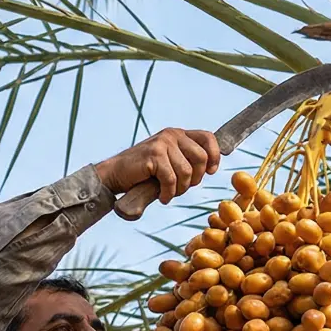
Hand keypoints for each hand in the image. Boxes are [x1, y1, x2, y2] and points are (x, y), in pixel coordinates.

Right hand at [96, 128, 221, 203]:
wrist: (116, 174)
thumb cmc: (145, 173)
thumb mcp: (171, 162)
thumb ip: (188, 160)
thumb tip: (211, 167)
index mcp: (179, 134)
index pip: (208, 137)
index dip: (214, 155)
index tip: (210, 171)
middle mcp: (172, 135)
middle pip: (201, 158)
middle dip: (195, 179)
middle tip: (181, 188)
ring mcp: (162, 144)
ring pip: (187, 172)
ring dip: (180, 189)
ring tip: (168, 192)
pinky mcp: (153, 155)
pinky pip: (171, 179)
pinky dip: (168, 193)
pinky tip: (161, 196)